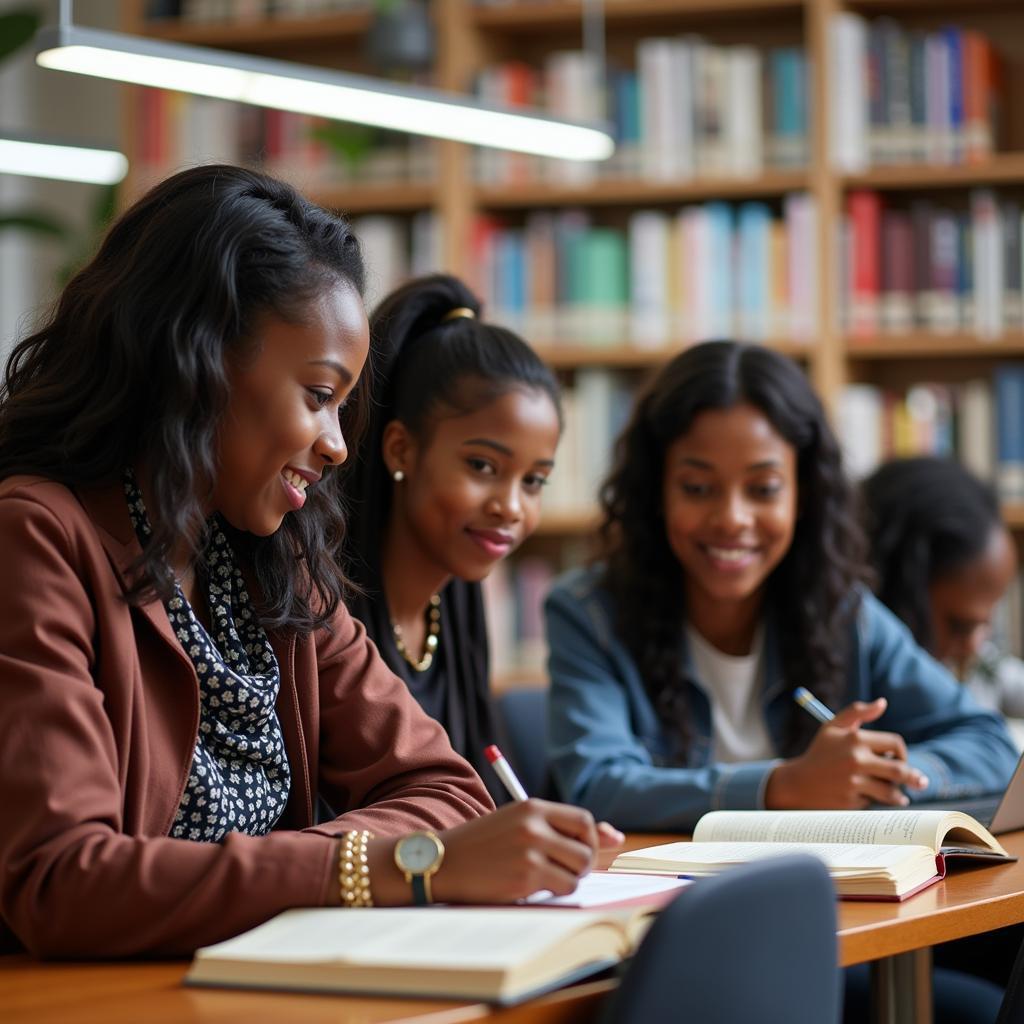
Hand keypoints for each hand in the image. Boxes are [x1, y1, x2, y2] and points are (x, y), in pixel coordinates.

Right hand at [430, 799, 623, 904]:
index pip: (583, 820)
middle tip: (560, 869)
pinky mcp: (526, 877)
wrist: (443, 862)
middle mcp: (534, 825)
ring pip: (577, 871)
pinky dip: (553, 893)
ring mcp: (531, 851)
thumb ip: (565, 829)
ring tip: (541, 877)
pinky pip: (563, 889)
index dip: (588, 840)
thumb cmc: (484, 845)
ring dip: (566, 880)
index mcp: (532, 807)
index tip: (576, 852)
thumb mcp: (520, 825)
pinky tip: (529, 886)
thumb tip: (618, 837)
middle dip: (582, 864)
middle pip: (586, 847)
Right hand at [765, 698, 929, 809]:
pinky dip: (876, 802)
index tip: (899, 759)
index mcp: (855, 738)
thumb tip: (883, 703)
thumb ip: (857, 711)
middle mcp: (855, 759)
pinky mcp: (851, 801)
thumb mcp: (833, 727)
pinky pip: (874, 802)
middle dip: (914, 778)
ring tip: (899, 796)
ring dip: (899, 794)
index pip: (895, 743)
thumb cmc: (820, 752)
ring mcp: (853, 782)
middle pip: (900, 770)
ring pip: (891, 791)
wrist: (797, 783)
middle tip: (920, 783)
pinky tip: (870, 798)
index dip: (902, 752)